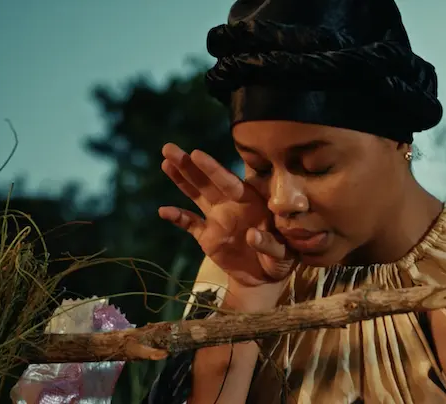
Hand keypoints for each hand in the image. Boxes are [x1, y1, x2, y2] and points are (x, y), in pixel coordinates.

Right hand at [158, 143, 294, 291]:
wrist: (266, 277)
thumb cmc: (281, 258)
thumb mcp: (282, 252)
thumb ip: (269, 243)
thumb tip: (252, 235)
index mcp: (250, 202)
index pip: (228, 182)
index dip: (212, 169)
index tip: (196, 154)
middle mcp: (231, 205)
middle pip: (207, 182)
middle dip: (188, 165)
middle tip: (168, 148)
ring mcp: (217, 219)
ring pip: (196, 195)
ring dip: (181, 180)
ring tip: (165, 163)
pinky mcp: (207, 236)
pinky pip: (190, 224)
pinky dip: (177, 218)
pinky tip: (163, 211)